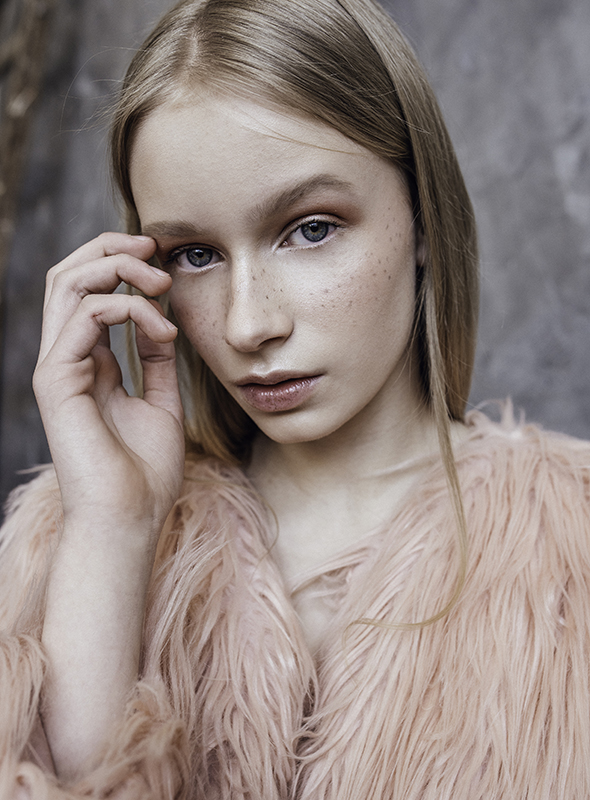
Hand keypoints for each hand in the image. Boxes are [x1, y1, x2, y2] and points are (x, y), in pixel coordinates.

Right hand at [33, 232, 184, 538]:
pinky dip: (128, 309)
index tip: (164, 263)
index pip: (91, 293)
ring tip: (160, 278)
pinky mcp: (55, 378)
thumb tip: (161, 320)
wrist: (130, 517)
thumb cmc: (144, 471)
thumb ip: (155, 360)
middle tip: (155, 247)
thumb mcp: (161, 402)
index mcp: (88, 363)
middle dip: (111, 249)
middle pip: (69, 275)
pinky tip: (161, 329)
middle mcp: (67, 358)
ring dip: (117, 266)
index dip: (122, 266)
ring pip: (67, 282)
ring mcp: (57, 366)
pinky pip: (84, 316)